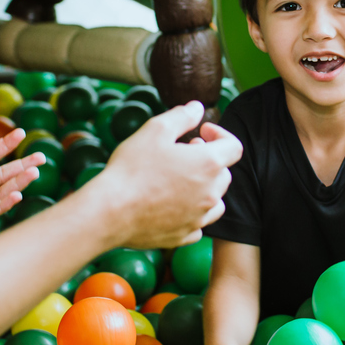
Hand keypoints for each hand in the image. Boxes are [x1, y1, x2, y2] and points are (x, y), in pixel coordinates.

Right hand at [90, 101, 241, 249]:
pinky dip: (191, 212)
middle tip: (184, 153)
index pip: (234, 147)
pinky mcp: (184, 236)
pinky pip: (198, 223)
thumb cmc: (132, 169)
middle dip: (210, 160)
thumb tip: (197, 108)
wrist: (110, 212)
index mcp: (208, 164)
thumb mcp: (155, 130)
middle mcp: (210, 193)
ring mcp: (199, 217)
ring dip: (204, 187)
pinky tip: (172, 205)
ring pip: (215, 200)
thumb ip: (181, 117)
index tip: (201, 132)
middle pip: (224, 174)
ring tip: (180, 180)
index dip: (220, 134)